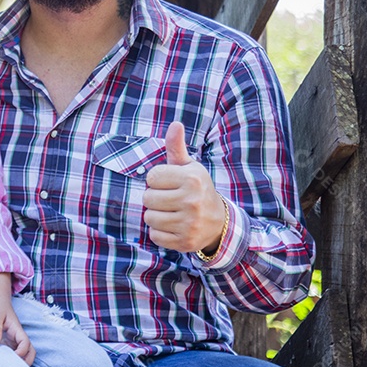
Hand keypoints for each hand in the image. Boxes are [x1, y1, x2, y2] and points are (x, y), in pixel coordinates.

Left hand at [0, 274, 34, 364]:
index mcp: (17, 330)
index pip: (26, 344)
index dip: (21, 353)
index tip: (11, 357)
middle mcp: (18, 338)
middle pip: (30, 352)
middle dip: (27, 362)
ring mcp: (13, 342)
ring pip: (23, 355)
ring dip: (19, 362)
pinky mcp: (7, 344)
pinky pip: (12, 354)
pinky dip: (11, 360)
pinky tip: (2, 364)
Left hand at [143, 122, 226, 253]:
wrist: (219, 223)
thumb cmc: (196, 190)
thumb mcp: (189, 167)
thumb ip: (177, 147)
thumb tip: (175, 124)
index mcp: (192, 179)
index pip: (151, 177)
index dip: (156, 181)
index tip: (170, 184)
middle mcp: (192, 201)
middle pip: (147, 198)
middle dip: (154, 199)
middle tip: (170, 200)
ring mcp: (190, 224)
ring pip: (149, 217)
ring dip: (156, 216)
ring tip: (171, 213)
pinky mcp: (185, 242)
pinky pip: (154, 235)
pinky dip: (159, 232)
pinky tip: (173, 227)